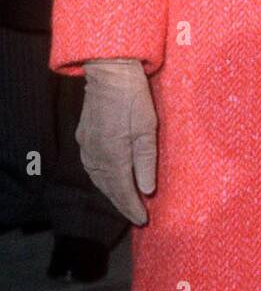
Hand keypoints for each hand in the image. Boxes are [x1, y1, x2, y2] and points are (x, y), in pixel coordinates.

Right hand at [77, 58, 157, 224]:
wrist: (108, 71)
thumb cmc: (133, 96)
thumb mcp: (147, 127)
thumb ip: (146, 160)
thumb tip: (146, 189)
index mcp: (112, 154)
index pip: (122, 189)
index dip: (132, 206)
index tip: (142, 219)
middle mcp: (95, 154)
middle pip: (108, 187)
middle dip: (122, 203)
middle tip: (136, 215)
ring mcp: (86, 145)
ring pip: (98, 178)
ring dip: (112, 192)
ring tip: (126, 201)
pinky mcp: (83, 137)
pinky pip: (92, 166)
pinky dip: (103, 178)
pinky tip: (111, 179)